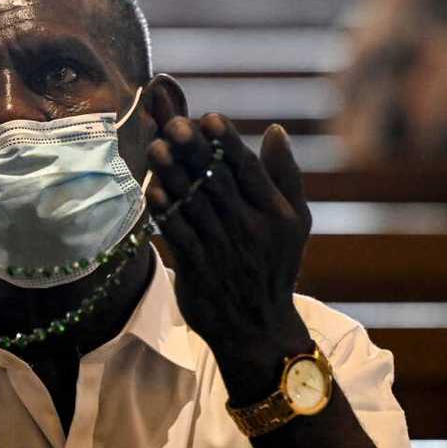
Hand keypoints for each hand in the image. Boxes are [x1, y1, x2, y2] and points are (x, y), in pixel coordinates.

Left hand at [146, 113, 312, 403]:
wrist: (258, 329)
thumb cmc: (274, 266)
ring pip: (193, 204)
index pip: (248, 170)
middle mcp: (250, 229)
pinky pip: (178, 234)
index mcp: (274, 213)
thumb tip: (275, 129)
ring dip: (173, 175)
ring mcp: (222, 250)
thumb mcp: (295, 222)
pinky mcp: (197, 268)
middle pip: (217, 181)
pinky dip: (164, 211)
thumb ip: (285, 175)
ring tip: (156, 146)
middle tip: (174, 123)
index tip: (209, 118)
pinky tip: (151, 188)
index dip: (227, 142)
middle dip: (194, 151)